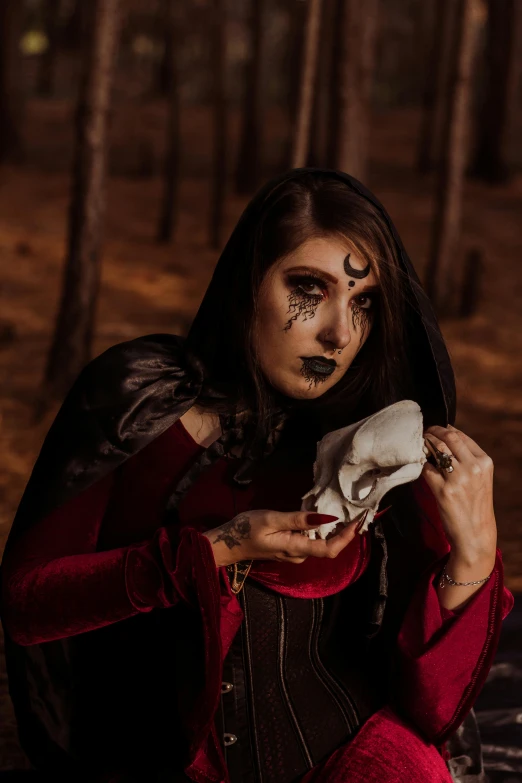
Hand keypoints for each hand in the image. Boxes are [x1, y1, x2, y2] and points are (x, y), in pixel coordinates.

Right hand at [202, 509, 364, 566]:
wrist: (227, 544)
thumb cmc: (246, 530)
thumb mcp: (271, 519)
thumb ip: (298, 520)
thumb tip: (325, 517)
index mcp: (296, 549)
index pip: (330, 549)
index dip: (348, 537)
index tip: (360, 520)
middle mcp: (299, 555)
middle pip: (329, 546)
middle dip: (345, 531)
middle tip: (357, 511)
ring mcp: (294, 553)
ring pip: (320, 542)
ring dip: (334, 529)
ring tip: (345, 509)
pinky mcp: (290, 548)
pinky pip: (311, 540)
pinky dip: (321, 528)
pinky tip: (323, 513)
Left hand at [422, 424, 496, 562]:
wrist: (475, 533)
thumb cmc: (475, 503)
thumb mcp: (480, 477)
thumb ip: (468, 458)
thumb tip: (448, 434)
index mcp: (484, 462)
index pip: (461, 436)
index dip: (444, 429)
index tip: (435, 429)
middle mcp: (473, 468)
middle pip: (448, 438)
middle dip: (432, 432)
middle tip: (423, 433)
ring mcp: (458, 479)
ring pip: (436, 450)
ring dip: (425, 445)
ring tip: (419, 445)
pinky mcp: (443, 491)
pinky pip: (426, 469)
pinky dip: (421, 464)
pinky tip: (419, 464)